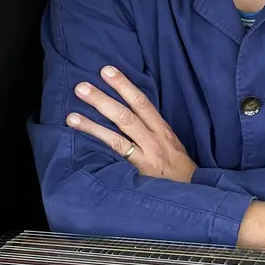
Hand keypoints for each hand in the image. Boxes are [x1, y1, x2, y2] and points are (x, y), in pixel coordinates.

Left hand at [66, 66, 197, 182]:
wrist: (193, 193)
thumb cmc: (179, 169)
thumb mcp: (170, 143)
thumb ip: (151, 129)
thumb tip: (127, 110)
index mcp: (162, 129)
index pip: (142, 102)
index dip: (124, 85)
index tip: (107, 70)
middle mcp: (155, 139)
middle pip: (126, 115)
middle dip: (102, 99)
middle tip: (81, 87)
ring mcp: (147, 156)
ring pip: (118, 135)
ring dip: (93, 124)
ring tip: (71, 116)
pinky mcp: (141, 172)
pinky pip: (118, 157)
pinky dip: (101, 148)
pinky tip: (84, 143)